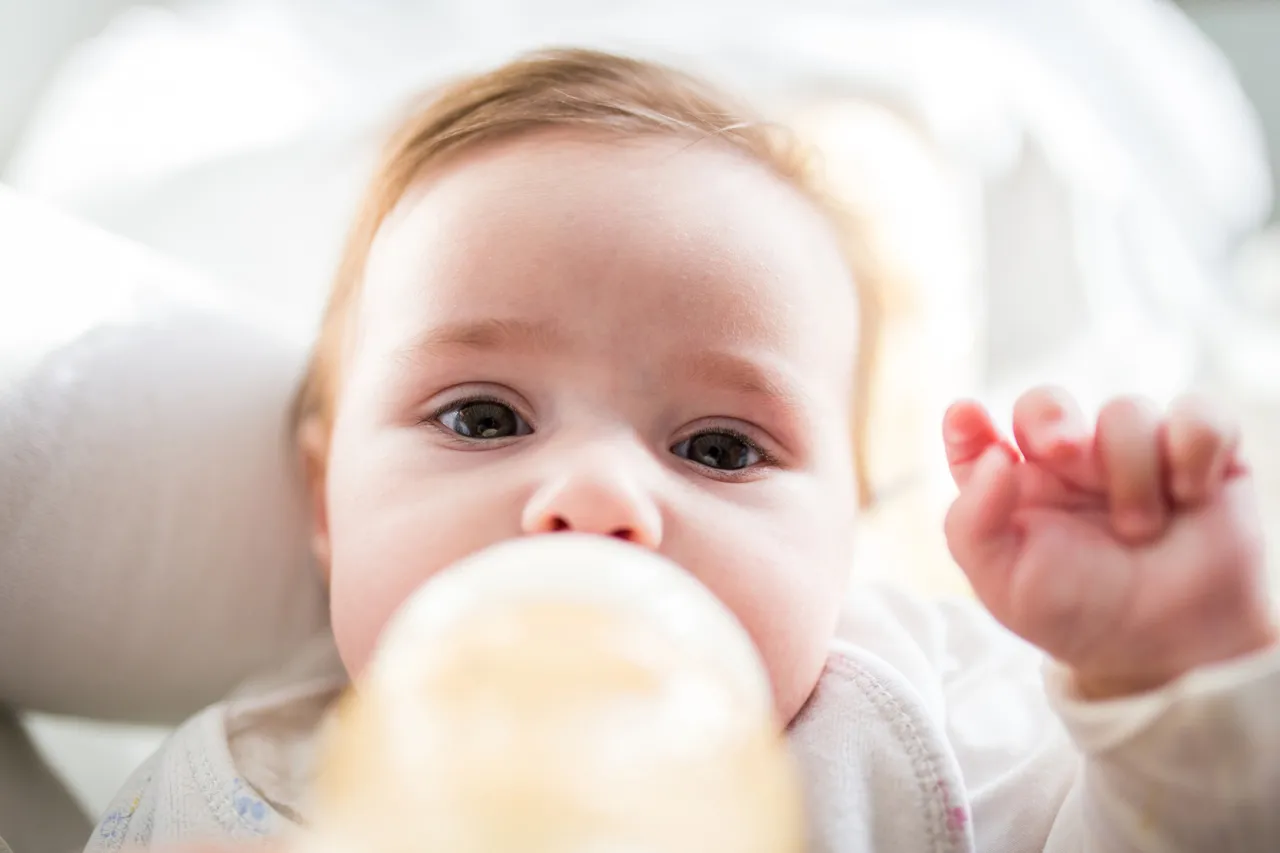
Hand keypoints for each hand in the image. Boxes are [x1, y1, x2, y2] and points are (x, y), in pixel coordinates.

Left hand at [942, 388, 1276, 698]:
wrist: (1175, 646)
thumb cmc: (1083, 615)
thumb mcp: (1005, 585)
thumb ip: (973, 525)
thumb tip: (994, 458)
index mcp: (1015, 489)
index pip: (977, 441)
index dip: (965, 424)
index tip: (964, 417)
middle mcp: (1068, 463)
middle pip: (1045, 403)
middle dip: (1050, 417)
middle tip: (1063, 451)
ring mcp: (1133, 453)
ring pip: (1126, 411)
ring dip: (1133, 470)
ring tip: (1140, 530)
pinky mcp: (1200, 453)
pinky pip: (1199, 413)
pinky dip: (1194, 447)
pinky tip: (1189, 494)